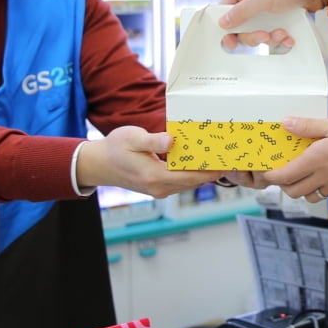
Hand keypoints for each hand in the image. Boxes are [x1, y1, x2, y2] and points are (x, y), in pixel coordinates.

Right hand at [75, 126, 222, 198]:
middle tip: (228, 156)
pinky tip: (198, 160)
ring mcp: (159, 190)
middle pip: (193, 182)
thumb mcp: (132, 138)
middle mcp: (159, 187)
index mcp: (155, 176)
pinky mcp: (158, 186)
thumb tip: (171, 140)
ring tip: (218, 156)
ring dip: (201, 172)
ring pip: (187, 183)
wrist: (99, 164)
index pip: (191, 177)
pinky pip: (180, 181)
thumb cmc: (114, 148)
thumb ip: (152, 141)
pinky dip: (191, 173)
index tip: (226, 162)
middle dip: (210, 170)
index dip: (210, 171)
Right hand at [217, 0, 327, 48]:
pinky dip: (282, 38)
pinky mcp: (284, 16)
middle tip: (264, 35)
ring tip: (283, 34)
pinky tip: (290, 37)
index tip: (230, 42)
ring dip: (271, 37)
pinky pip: (276, 33)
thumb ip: (241, 11)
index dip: (226, 26)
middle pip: (244, 25)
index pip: (226, 9)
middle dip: (254, 35)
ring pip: (260, 31)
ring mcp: (270, 8)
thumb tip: (223, 21)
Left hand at [262, 116, 327, 202]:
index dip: (270, 176)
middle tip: (280, 169)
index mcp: (314, 160)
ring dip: (299, 188)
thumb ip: (308, 126)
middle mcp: (321, 176)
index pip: (283, 176)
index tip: (264, 169)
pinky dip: (316, 188)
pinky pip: (324, 193)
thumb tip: (286, 124)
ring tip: (299, 173)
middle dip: (282, 184)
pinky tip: (320, 174)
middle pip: (292, 191)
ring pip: (308, 195)